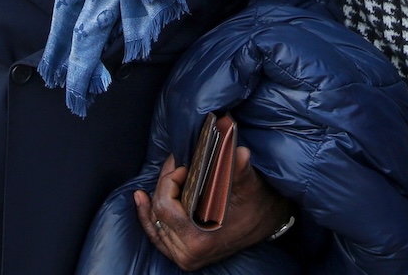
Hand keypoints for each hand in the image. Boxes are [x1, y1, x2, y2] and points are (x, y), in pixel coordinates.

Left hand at [133, 148, 289, 271]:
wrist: (266, 222)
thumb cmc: (257, 203)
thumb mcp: (249, 186)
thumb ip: (238, 169)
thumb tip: (238, 150)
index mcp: (200, 238)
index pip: (166, 207)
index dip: (169, 182)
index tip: (184, 166)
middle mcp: (188, 252)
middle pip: (159, 212)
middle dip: (164, 184)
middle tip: (175, 164)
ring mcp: (183, 256)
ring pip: (155, 222)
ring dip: (157, 196)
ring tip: (163, 174)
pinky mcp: (183, 254)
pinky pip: (156, 235)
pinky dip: (148, 217)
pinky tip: (141, 198)